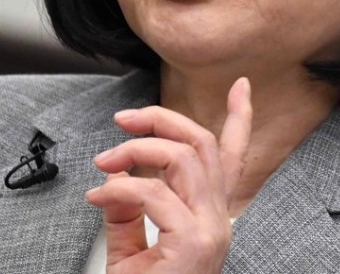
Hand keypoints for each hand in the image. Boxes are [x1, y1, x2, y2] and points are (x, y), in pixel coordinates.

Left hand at [85, 77, 251, 273]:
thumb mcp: (131, 252)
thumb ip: (127, 213)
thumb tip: (115, 183)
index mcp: (210, 217)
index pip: (233, 158)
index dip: (239, 118)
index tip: (240, 86)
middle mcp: (218, 219)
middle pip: (202, 144)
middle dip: (161, 121)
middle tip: (124, 120)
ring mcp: (210, 231)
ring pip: (185, 157)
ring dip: (138, 149)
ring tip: (106, 161)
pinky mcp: (193, 243)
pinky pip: (155, 194)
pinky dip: (120, 187)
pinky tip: (99, 197)